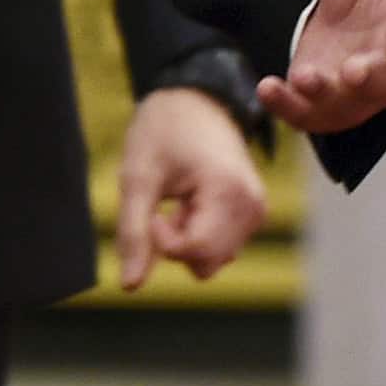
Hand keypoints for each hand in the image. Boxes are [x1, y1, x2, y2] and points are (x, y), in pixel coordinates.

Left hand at [113, 87, 269, 288]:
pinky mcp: (251, 214)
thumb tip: (130, 286)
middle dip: (176, 242)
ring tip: (179, 198)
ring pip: (213, 259)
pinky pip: (220, 245)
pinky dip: (199, 231)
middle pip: (206, 262)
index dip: (163, 241)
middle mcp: (253, 208)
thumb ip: (134, 232)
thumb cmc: (163, 130)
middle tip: (165, 203)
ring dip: (187, 237)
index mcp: (230, 194)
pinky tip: (190, 200)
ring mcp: (256, 212)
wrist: (195, 99)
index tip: (152, 211)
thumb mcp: (138, 177)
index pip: (195, 252)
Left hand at [262, 0, 385, 134]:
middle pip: (383, 83)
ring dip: (324, 96)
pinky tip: (267, 87)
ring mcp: (354, 90)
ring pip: (344, 103)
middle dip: (368, 79)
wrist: (338, 10)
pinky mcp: (320, 100)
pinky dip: (287, 105)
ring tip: (303, 80)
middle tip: (353, 72)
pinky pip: (306, 112)